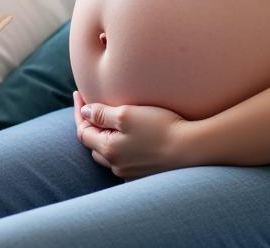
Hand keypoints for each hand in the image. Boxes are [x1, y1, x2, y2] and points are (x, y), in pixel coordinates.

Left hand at [74, 91, 195, 178]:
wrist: (191, 151)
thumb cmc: (159, 128)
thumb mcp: (126, 114)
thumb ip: (102, 113)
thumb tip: (85, 112)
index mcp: (108, 150)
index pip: (83, 131)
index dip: (79, 111)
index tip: (78, 93)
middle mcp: (116, 166)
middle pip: (93, 144)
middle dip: (90, 125)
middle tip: (92, 105)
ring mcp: (130, 173)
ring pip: (109, 153)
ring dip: (105, 137)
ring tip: (110, 119)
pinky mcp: (144, 174)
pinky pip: (124, 159)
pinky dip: (120, 146)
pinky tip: (129, 136)